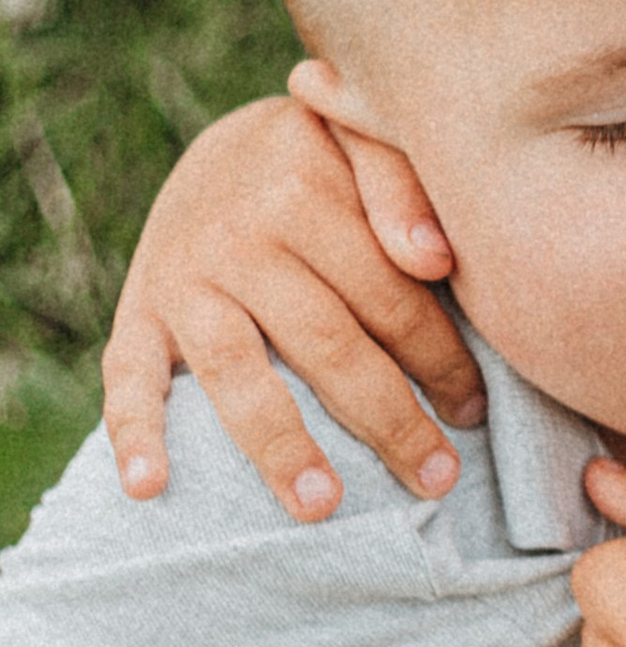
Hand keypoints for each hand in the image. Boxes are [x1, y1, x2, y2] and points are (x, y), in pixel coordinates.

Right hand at [101, 94, 483, 518]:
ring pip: (237, 372)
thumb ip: (405, 186)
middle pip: (325, 343)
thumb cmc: (329, 161)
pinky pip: (128, 375)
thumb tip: (436, 259)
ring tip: (323, 505)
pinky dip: (135, 432)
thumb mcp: (367, 141)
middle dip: (388, 418)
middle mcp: (237, 236)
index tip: (476, 411)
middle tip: (437, 481)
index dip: (439, 358)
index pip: (387, 293)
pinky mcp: (139, 310)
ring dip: (280, 445)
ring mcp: (182, 277)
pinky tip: (150, 488)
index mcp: (305, 190)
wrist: (228, 145)